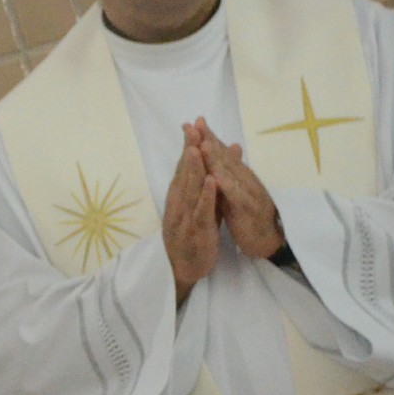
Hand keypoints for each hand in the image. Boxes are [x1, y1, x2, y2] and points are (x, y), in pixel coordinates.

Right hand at [163, 123, 221, 301]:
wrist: (184, 268)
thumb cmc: (194, 234)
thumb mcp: (202, 206)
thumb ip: (208, 183)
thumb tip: (215, 161)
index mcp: (180, 197)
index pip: (184, 168)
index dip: (188, 147)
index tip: (193, 126)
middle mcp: (178, 205)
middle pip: (184, 174)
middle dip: (189, 151)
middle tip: (192, 129)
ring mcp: (185, 218)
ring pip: (189, 190)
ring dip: (192, 169)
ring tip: (196, 149)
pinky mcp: (196, 231)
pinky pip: (201, 211)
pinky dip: (205, 196)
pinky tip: (210, 182)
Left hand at [196, 125, 284, 261]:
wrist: (267, 240)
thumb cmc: (248, 216)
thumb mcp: (234, 193)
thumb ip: (226, 176)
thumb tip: (217, 161)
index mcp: (238, 177)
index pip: (222, 153)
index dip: (208, 138)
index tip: (194, 123)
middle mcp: (244, 180)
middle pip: (225, 157)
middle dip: (209, 140)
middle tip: (195, 123)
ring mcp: (248, 192)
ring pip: (230, 173)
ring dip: (216, 158)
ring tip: (202, 144)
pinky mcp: (248, 209)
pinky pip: (235, 196)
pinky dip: (225, 186)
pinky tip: (214, 177)